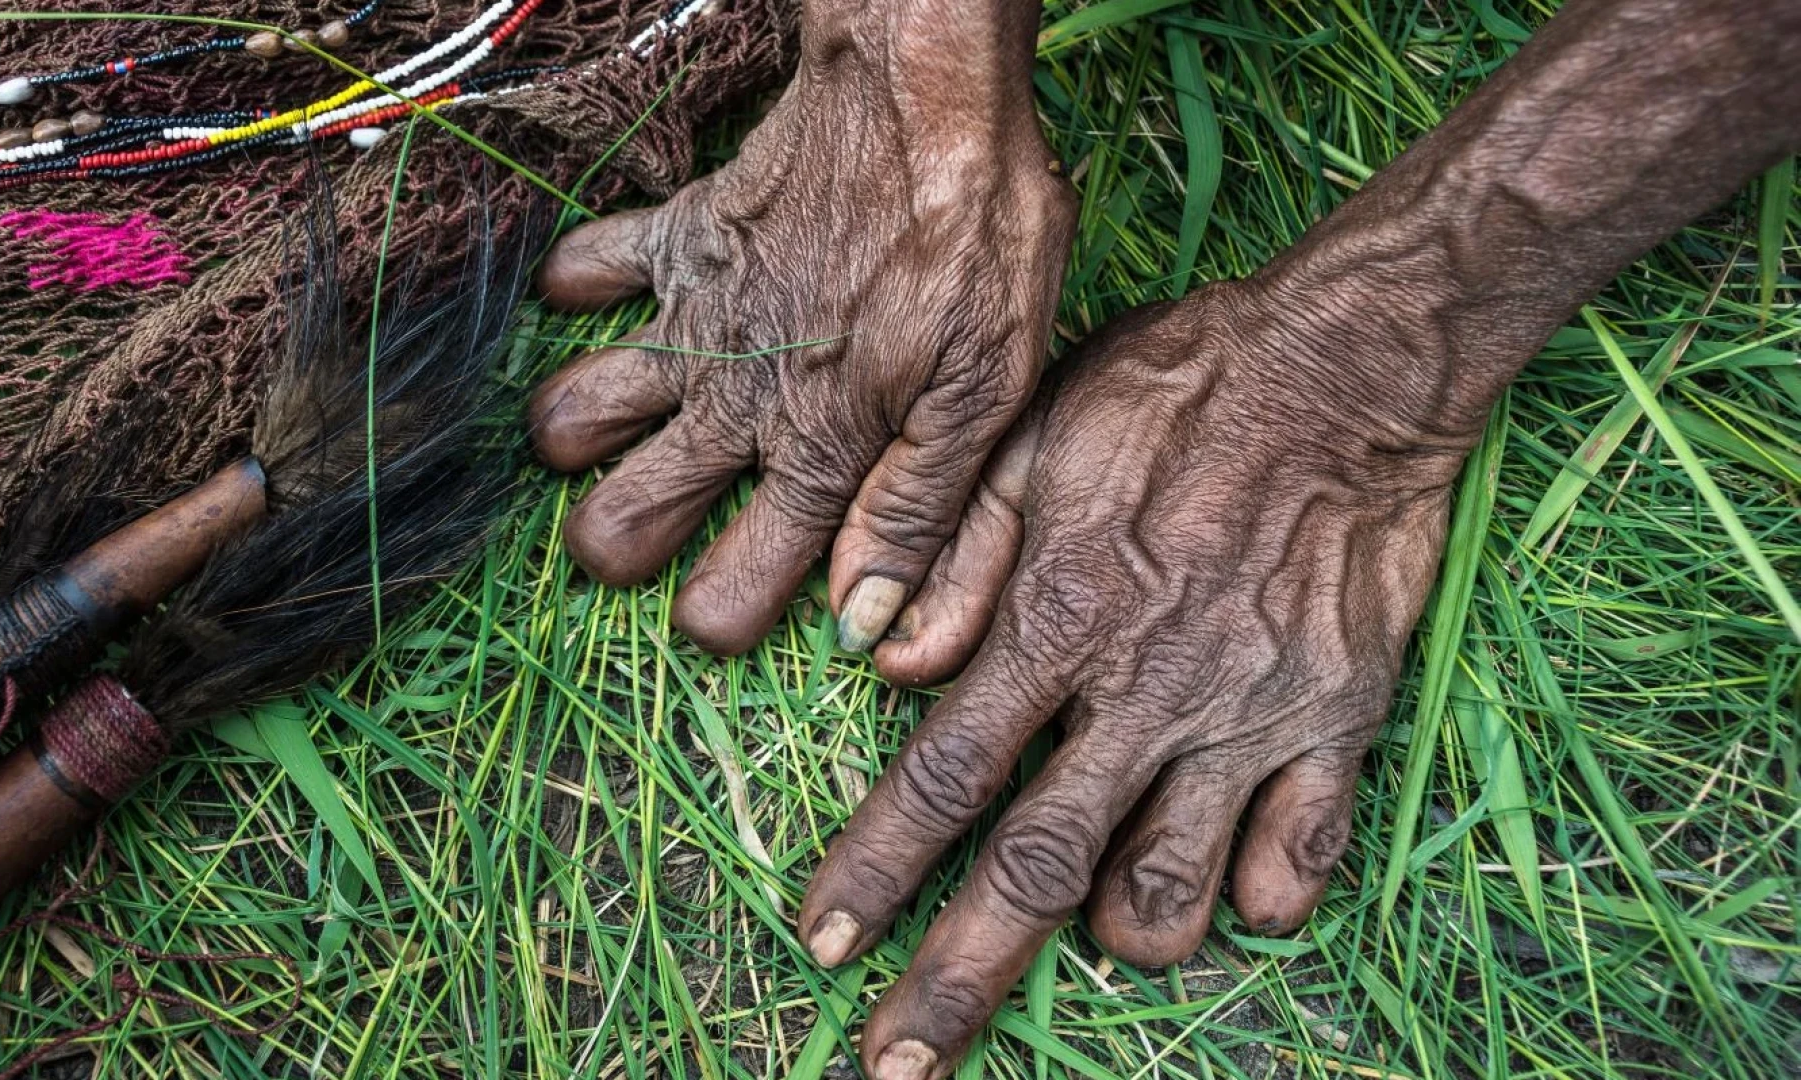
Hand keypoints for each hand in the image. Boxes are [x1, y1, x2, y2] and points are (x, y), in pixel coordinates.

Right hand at [528, 0, 1073, 656]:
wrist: (926, 96)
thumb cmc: (979, 241)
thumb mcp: (987, 393)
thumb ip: (918, 512)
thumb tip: (862, 623)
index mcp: (817, 451)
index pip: (727, 591)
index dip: (721, 620)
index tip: (730, 609)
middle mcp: (734, 401)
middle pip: (616, 520)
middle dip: (616, 549)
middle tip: (649, 532)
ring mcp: (691, 319)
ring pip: (571, 413)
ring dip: (581, 438)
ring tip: (625, 432)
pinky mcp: (676, 239)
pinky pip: (583, 270)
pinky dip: (580, 290)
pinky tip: (616, 301)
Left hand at [798, 273, 1474, 1079]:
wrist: (1350, 367)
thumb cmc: (1176, 386)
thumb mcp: (1035, 432)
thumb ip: (954, 552)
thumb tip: (879, 659)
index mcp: (1057, 619)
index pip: (945, 775)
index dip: (874, 868)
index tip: (820, 945)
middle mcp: (1146, 692)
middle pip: (1037, 870)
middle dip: (958, 981)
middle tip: (896, 1069)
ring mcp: (1249, 719)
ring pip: (1173, 895)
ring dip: (1121, 937)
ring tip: (1094, 933)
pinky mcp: (1340, 722)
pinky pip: (1299, 862)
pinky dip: (1257, 900)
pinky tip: (1230, 888)